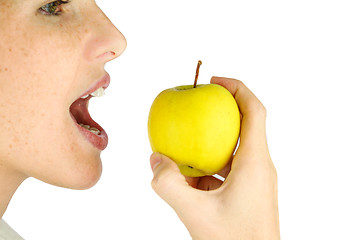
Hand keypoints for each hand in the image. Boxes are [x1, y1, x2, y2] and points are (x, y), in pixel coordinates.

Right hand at [150, 77, 279, 239]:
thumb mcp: (195, 214)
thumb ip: (169, 185)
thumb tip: (155, 160)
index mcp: (255, 162)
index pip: (254, 110)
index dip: (237, 87)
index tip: (214, 81)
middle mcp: (259, 165)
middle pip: (245, 123)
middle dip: (220, 110)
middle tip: (195, 104)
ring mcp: (255, 179)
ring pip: (233, 147)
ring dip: (210, 142)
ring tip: (184, 144)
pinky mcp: (248, 191)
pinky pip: (227, 168)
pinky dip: (208, 165)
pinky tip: (188, 177)